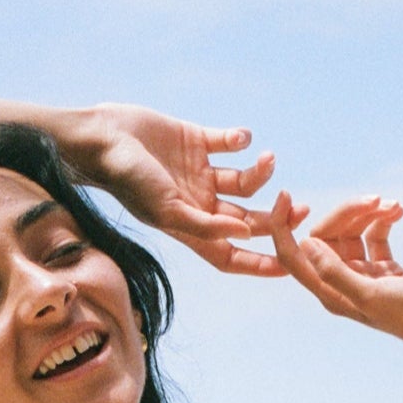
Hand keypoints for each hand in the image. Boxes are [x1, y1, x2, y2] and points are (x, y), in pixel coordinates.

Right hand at [80, 104, 305, 277]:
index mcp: (191, 227)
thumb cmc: (127, 180)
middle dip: (275, 217)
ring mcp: (199, 172)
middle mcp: (199, 203)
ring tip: (268, 160)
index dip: (259, 263)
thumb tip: (243, 237)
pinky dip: (240, 140)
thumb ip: (204, 225)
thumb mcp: (165, 209)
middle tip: (300, 208)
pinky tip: (241, 138)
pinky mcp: (196, 141)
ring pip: (244, 181)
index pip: (231, 255)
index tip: (290, 264)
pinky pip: (227, 142)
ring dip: (262, 173)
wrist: (102, 138)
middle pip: (247, 219)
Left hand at [268, 190, 402, 347]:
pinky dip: (383, 220)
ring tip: (392, 204)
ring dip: (368, 213)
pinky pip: (373, 235)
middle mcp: (341, 284)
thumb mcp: (371, 294)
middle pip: (326, 237)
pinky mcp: (384, 269)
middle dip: (346, 213)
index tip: (287, 196)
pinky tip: (399, 211)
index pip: (293, 258)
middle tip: (373, 198)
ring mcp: (363, 276)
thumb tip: (305, 244)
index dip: (283, 228)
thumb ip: (335, 272)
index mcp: (330, 293)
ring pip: (351, 232)